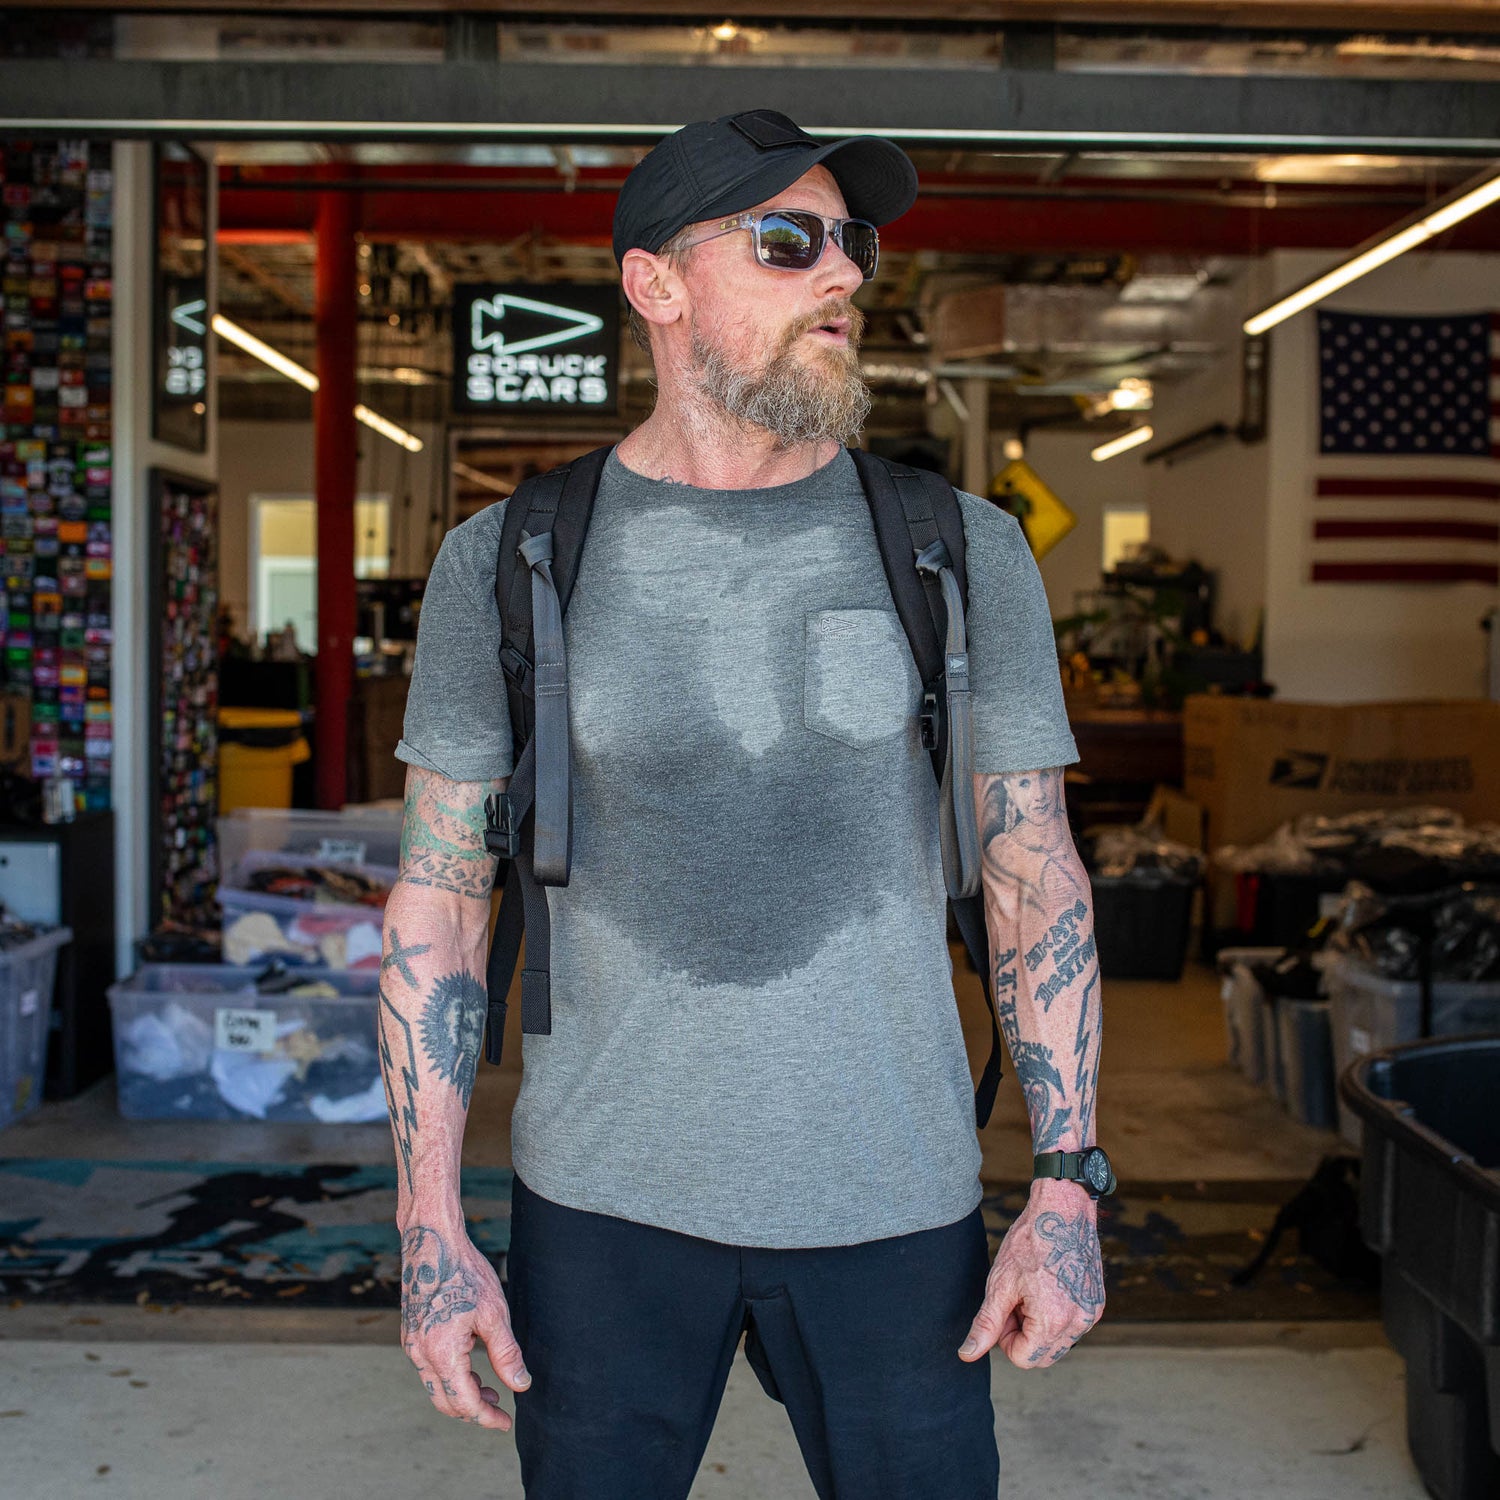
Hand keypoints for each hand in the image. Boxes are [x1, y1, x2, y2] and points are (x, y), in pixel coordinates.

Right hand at [400, 1219, 530, 1429]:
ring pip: (436, 1386)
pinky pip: (430, 1368)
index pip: (465, 1402)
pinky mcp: (411, 1334)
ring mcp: (412, 1345)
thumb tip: (521, 1385)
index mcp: (441, 1354)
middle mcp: (420, 1355)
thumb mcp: (494, 1314)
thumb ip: (506, 1354)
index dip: (487, 1417)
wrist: (431, 1242)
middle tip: (501, 1409)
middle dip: (474, 1410)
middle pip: (446, 1402)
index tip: (506, 1422)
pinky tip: (472, 1365)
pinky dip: (451, 1376)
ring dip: (463, 1393)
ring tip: (491, 1388)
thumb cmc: (464, 1273)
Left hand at [958, 1179, 1104, 1369]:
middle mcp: (1079, 1324)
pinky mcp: (1096, 1303)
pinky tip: (1047, 1286)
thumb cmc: (1029, 1243)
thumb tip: (967, 1355)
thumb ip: (986, 1324)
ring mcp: (1091, 1314)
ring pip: (1056, 1342)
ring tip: (1032, 1290)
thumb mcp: (1000, 1284)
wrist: (1062, 1210)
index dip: (1005, 1336)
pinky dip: (1056, 1315)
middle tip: (1015, 1300)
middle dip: (1023, 1335)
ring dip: (1039, 1326)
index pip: (1023, 1358)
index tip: (1004, 1307)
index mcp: (1054, 1322)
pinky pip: (1072, 1326)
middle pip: (1041, 1356)